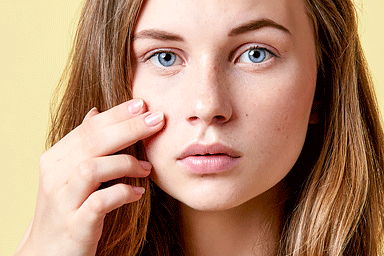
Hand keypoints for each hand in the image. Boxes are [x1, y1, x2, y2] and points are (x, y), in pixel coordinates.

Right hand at [15, 99, 163, 255]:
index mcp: (55, 159)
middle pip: (93, 142)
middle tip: (157, 120)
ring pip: (93, 168)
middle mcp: (55, 176)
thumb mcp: (70, 174)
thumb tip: (95, 112)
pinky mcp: (75, 224)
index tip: (143, 105)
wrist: (47, 251)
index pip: (88, 128)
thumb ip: (83, 145)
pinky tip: (138, 193)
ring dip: (126, 163)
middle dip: (129, 128)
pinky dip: (123, 193)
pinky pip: (101, 202)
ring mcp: (63, 201)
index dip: (117, 114)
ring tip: (147, 168)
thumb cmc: (68, 207)